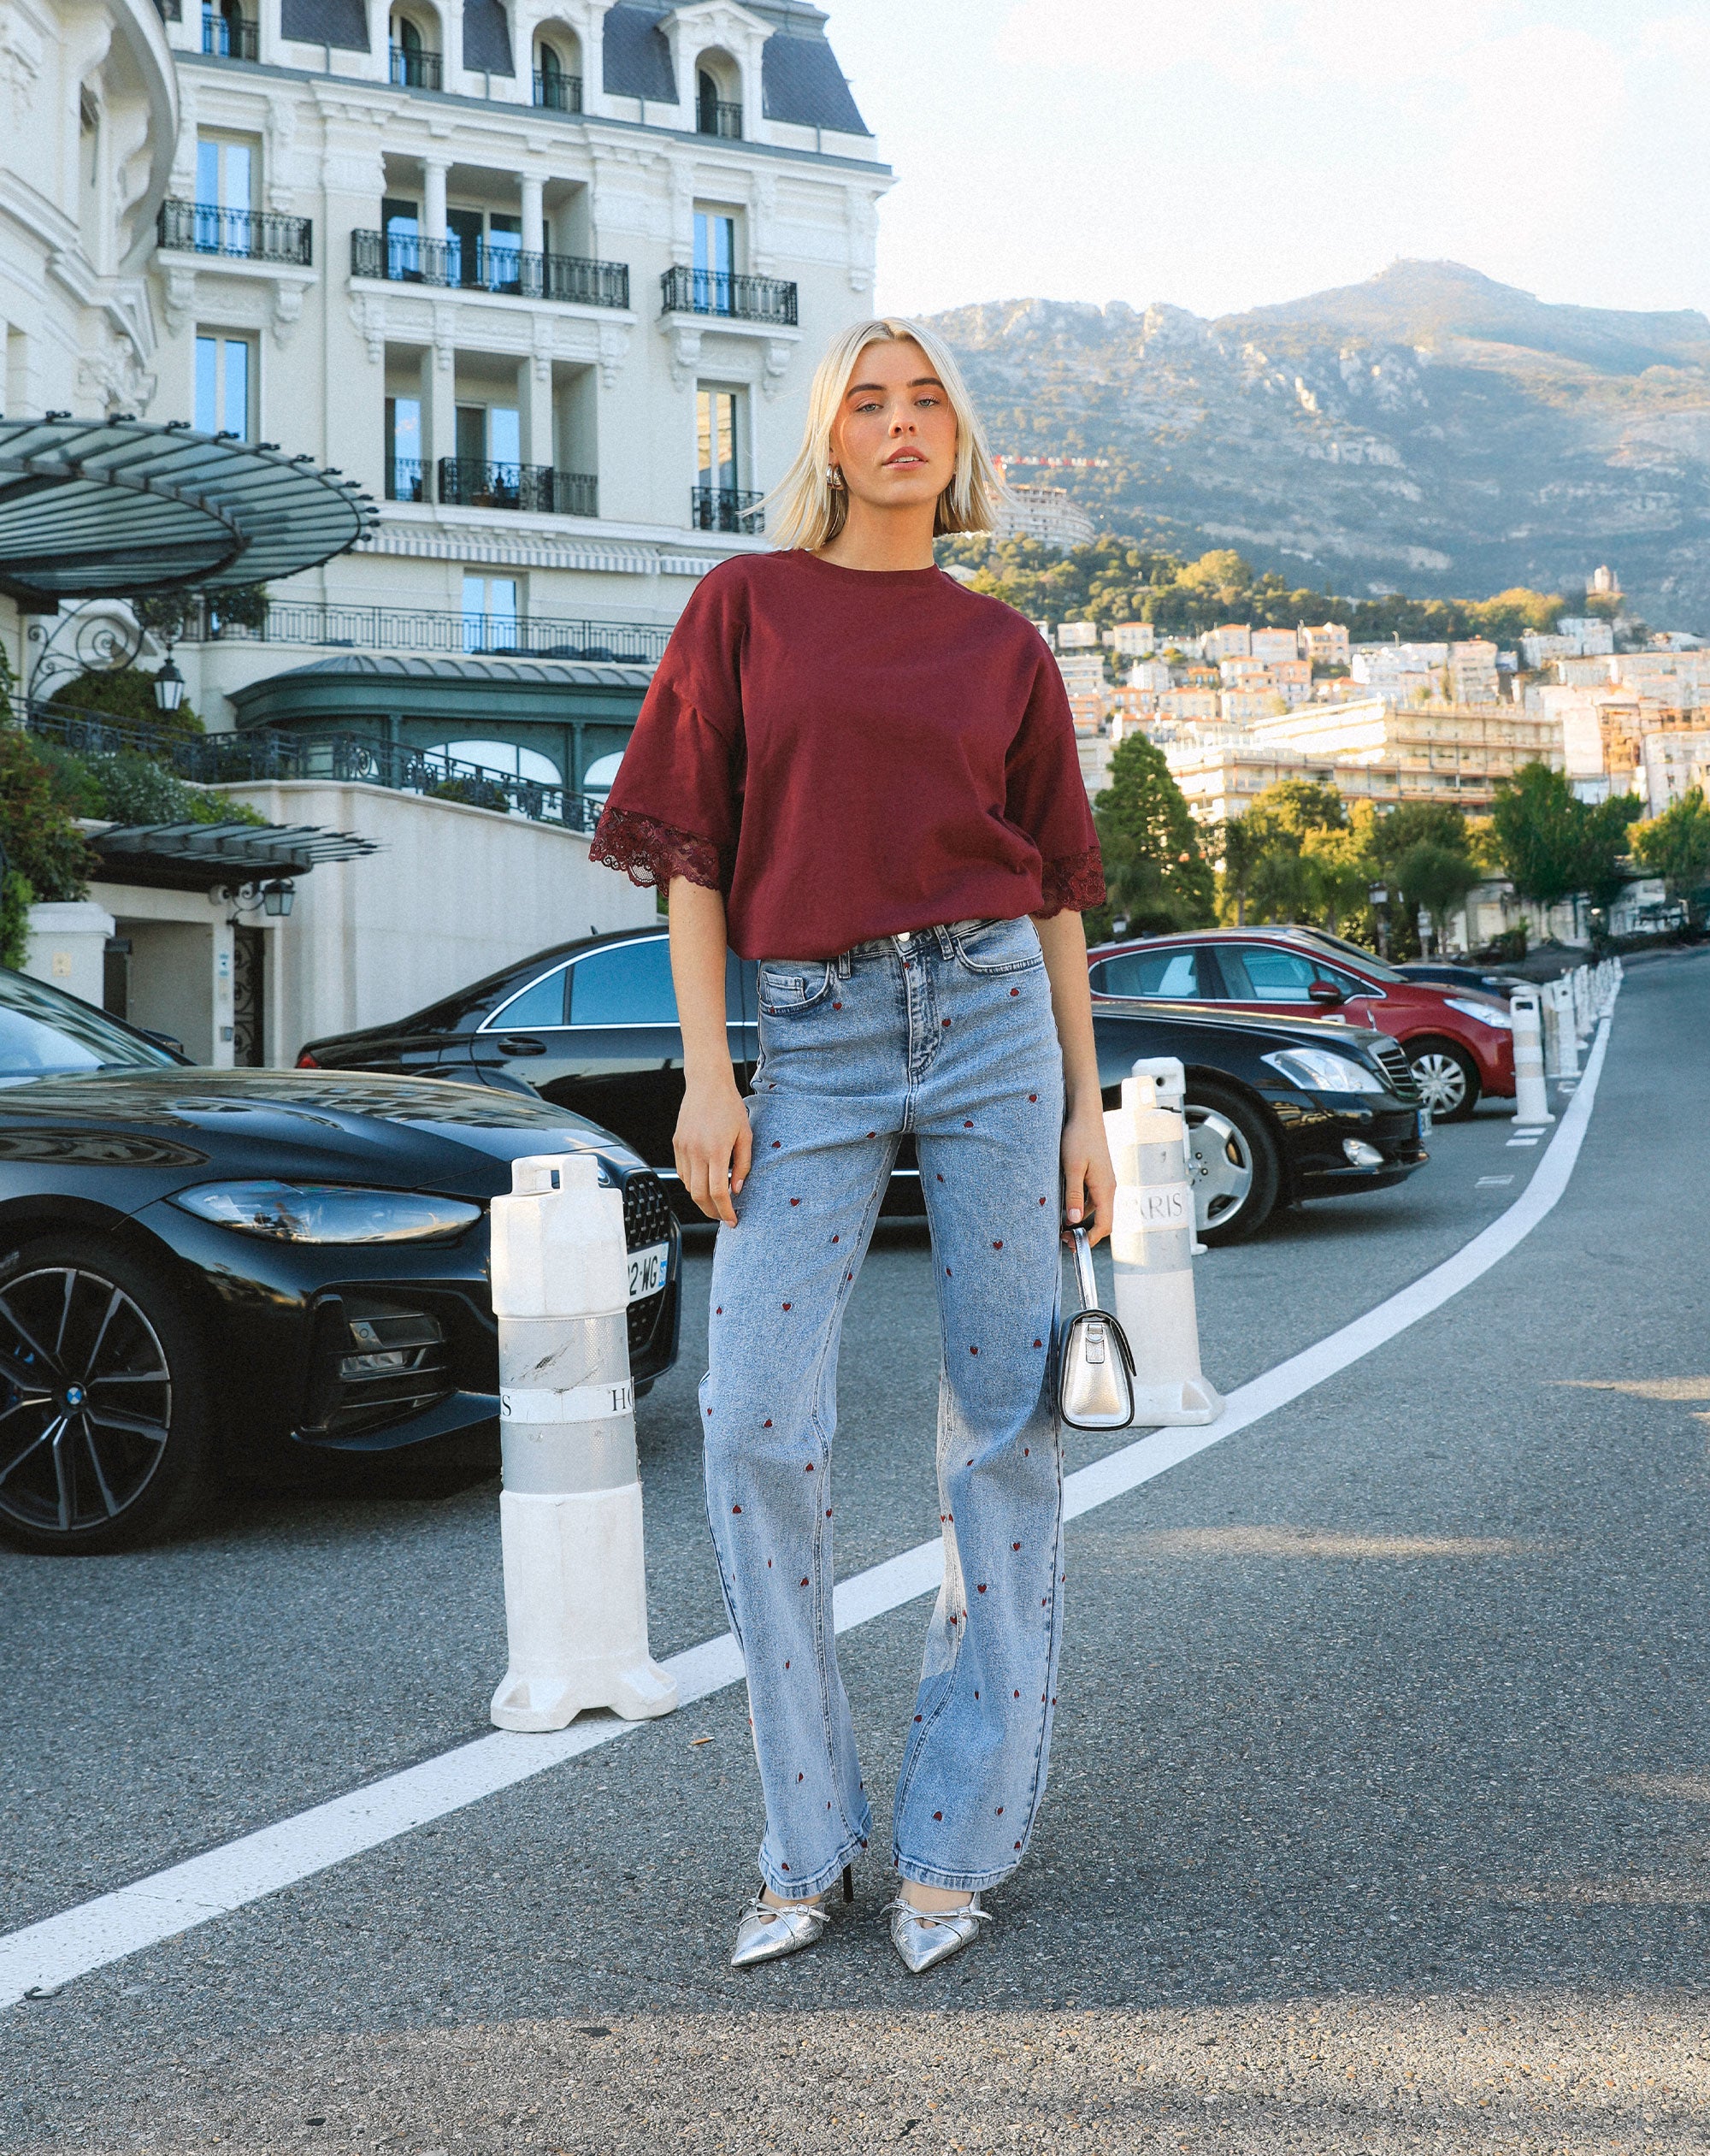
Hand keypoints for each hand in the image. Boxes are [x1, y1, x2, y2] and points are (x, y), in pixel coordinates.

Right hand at [674, 1076, 752, 1226]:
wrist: (706, 1084)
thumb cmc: (729, 1107)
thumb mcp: (745, 1135)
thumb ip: (742, 1165)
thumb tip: (737, 1189)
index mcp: (715, 1151)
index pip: (718, 1192)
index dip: (725, 1211)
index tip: (732, 1220)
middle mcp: (695, 1152)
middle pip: (698, 1195)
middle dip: (711, 1211)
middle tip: (723, 1216)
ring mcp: (683, 1149)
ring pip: (688, 1186)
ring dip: (702, 1198)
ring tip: (716, 1201)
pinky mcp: (676, 1145)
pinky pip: (682, 1173)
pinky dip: (692, 1183)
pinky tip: (704, 1182)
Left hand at [1061, 1101, 1115, 1248]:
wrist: (1085, 1115)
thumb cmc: (1078, 1138)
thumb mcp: (1072, 1167)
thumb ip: (1074, 1195)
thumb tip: (1075, 1220)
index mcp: (1105, 1188)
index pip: (1104, 1225)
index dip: (1090, 1239)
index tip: (1073, 1246)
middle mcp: (1108, 1187)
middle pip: (1102, 1220)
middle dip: (1084, 1233)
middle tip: (1062, 1238)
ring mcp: (1104, 1182)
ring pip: (1095, 1210)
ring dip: (1080, 1220)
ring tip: (1059, 1225)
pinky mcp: (1097, 1176)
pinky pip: (1091, 1198)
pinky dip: (1080, 1207)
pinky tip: (1064, 1206)